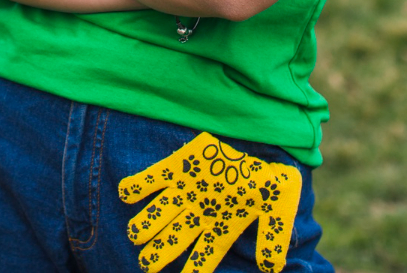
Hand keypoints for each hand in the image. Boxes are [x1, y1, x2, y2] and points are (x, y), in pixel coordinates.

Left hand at [118, 131, 300, 272]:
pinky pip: (151, 179)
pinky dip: (138, 186)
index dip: (194, 270)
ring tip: (134, 234)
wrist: (259, 146)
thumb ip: (274, 237)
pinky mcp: (175, 168)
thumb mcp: (279, 208)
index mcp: (222, 227)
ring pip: (160, 212)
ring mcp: (185, 191)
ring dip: (146, 223)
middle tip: (146, 264)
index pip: (205, 256)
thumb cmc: (271, 182)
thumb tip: (271, 268)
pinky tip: (126, 193)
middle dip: (159, 252)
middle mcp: (199, 212)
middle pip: (174, 238)